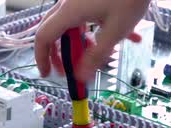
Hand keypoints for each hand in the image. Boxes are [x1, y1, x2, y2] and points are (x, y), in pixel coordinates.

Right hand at [35, 0, 150, 79]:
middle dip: (61, 54)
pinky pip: (86, 17)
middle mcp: (68, 4)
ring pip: (71, 25)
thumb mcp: (115, 31)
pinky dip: (97, 31)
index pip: (43, 37)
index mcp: (69, 12)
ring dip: (82, 43)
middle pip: (53, 31)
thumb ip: (96, 55)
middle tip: (70, 69)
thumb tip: (81, 77)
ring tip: (101, 56)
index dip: (42, 58)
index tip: (48, 73)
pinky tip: (128, 37)